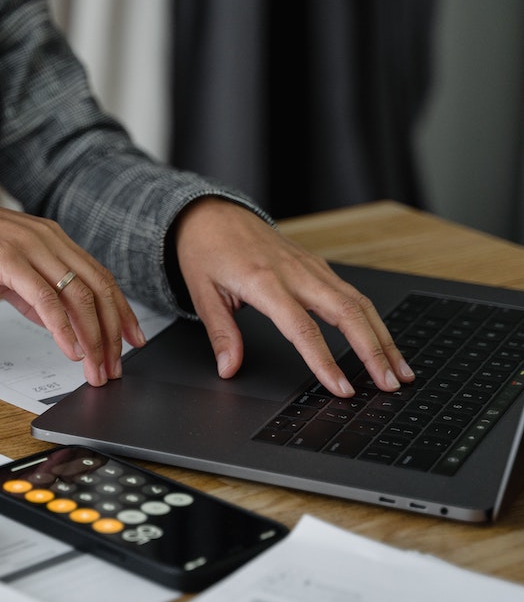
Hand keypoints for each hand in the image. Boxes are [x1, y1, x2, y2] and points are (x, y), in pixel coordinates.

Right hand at [0, 190, 145, 385]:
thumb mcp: (12, 271)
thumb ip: (37, 294)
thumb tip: (61, 326)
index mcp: (55, 240)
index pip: (101, 277)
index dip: (122, 311)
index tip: (134, 339)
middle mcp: (50, 240)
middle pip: (98, 289)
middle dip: (113, 332)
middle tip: (116, 366)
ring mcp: (32, 248)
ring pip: (78, 296)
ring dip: (92, 337)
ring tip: (95, 368)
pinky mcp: (9, 259)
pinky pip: (45, 298)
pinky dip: (63, 328)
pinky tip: (69, 350)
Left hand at [173, 197, 414, 397]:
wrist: (212, 212)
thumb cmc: (206, 250)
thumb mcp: (202, 293)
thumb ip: (220, 334)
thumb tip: (228, 369)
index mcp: (264, 282)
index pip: (302, 329)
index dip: (324, 362)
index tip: (341, 389)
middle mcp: (295, 272)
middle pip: (347, 313)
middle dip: (373, 351)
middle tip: (389, 385)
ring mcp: (311, 266)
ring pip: (358, 302)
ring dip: (383, 337)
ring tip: (399, 370)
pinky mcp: (317, 265)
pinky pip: (352, 293)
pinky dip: (372, 319)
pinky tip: (382, 340)